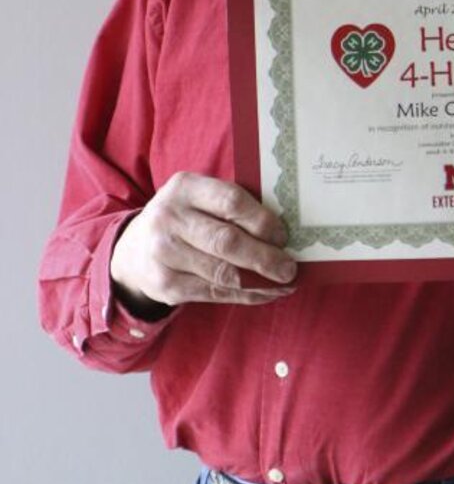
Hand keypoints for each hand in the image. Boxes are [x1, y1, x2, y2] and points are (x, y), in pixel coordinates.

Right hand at [110, 172, 297, 316]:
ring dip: (260, 282)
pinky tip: (264, 293)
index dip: (262, 221)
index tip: (283, 236)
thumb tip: (281, 232)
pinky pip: (214, 293)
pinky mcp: (165, 285)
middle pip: (227, 241)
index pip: (231, 201)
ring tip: (284, 283)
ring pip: (222, 272)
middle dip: (264, 257)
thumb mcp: (198, 198)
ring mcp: (164, 254)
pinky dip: (245, 295)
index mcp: (184, 187)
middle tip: (289, 268)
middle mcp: (169, 218)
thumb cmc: (184, 218)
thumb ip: (231, 206)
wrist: (133, 249)